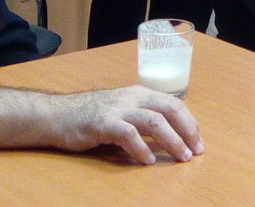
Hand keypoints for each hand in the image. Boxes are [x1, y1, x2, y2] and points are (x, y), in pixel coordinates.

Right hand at [53, 86, 202, 164]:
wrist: (57, 115)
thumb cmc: (90, 116)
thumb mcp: (122, 111)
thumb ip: (143, 119)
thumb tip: (170, 137)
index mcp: (140, 94)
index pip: (174, 104)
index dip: (190, 123)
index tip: (198, 142)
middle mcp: (132, 97)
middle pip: (170, 109)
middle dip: (187, 131)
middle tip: (195, 152)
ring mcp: (118, 108)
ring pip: (154, 121)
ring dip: (172, 141)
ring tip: (180, 157)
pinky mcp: (103, 123)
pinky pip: (128, 134)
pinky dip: (142, 148)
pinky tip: (147, 161)